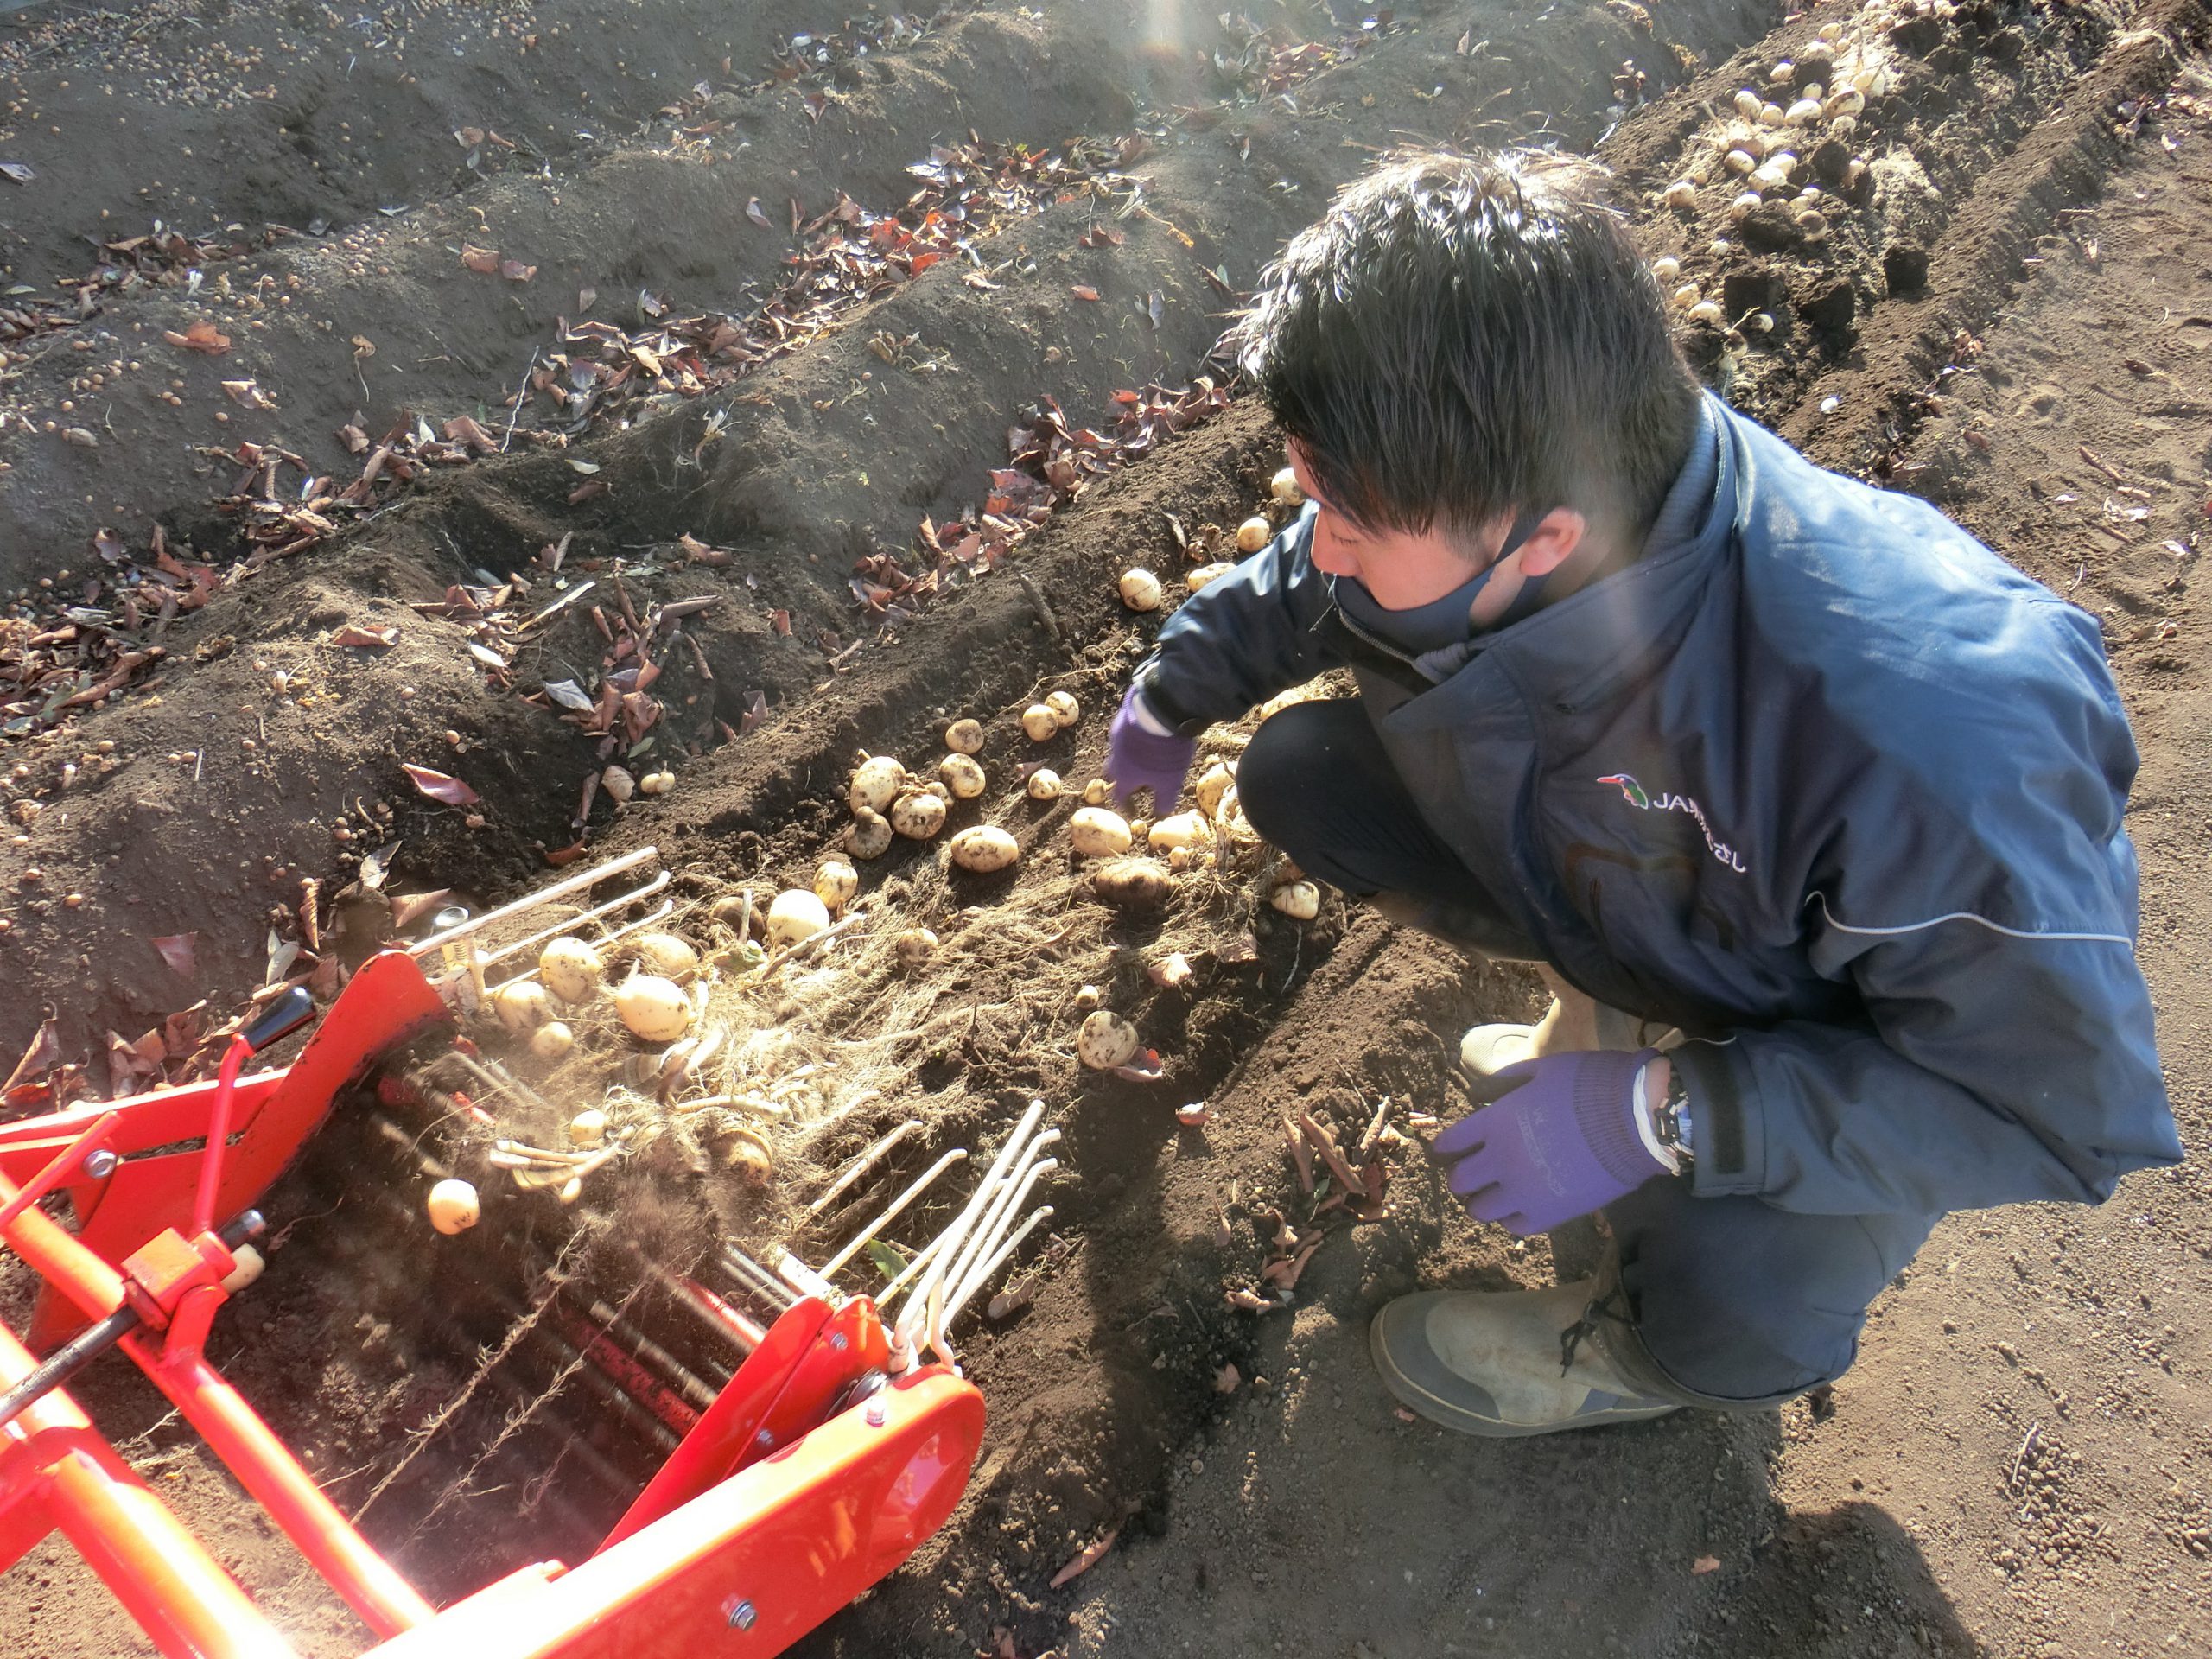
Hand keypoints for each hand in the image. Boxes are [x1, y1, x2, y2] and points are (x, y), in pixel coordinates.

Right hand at [1104, 683, 1195, 810]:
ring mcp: (1117, 736)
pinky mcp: (1124, 718)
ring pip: (1119, 751)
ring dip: (1128, 757)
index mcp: (1124, 776)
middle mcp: (1115, 757)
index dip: (1127, 805)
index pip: (1120, 797)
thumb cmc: (1164, 754)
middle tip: (1135, 781)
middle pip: (1114, 772)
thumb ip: (1164, 801)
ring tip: (1143, 757)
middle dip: (1122, 778)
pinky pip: (1125, 733)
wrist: (1159, 714)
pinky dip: (1133, 739)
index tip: (1133, 809)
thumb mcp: (1170, 783)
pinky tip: (1145, 736)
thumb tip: (1161, 816)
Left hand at [1429, 1048, 1670, 1235]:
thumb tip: (1482, 1095)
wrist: (1636, 1120)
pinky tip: (1519, 1207)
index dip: (1445, 1147)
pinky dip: (1511, 1218)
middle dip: (1461, 1176)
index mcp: (1495, 1123)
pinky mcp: (1550, 1214)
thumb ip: (1505, 1082)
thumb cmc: (1590, 1085)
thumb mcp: (1542, 1070)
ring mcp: (1524, 1191)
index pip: (1451, 1143)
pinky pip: (1515, 1226)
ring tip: (1492, 1194)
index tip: (1448, 1149)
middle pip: (1460, 1181)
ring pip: (1480, 1210)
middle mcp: (1502, 1160)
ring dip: (1481, 1201)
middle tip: (1471, 1173)